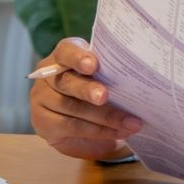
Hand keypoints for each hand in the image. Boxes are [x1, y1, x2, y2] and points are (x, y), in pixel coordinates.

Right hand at [29, 37, 141, 159]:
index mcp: (64, 56)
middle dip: (88, 90)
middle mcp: (49, 75)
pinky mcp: (44, 123)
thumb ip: (111, 72)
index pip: (66, 51)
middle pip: (67, 82)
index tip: (93, 65)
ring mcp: (42, 99)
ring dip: (105, 117)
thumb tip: (141, 77)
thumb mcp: (103, 75)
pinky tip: (119, 132)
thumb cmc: (96, 87)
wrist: (79, 121)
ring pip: (72, 108)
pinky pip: (73, 127)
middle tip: (105, 96)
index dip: (78, 57)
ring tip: (131, 123)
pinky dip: (99, 131)